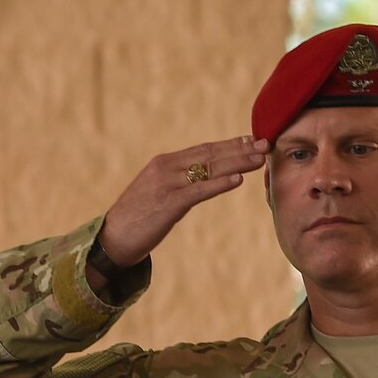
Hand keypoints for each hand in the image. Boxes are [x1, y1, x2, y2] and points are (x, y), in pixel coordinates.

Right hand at [96, 135, 269, 269]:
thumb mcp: (158, 192)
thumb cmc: (136, 217)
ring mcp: (166, 185)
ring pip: (208, 170)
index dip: (230, 144)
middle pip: (209, 155)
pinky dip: (219, 184)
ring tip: (258, 159)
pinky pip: (198, 192)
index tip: (252, 139)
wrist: (111, 238)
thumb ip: (179, 182)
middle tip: (266, 144)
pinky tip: (237, 181)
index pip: (203, 149)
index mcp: (164, 163)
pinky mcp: (168, 205)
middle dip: (240, 150)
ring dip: (236, 163)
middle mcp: (166, 168)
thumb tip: (204, 179)